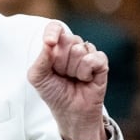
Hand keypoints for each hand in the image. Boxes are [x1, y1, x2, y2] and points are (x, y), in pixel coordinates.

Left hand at [27, 20, 109, 139]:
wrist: (70, 112)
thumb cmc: (53, 93)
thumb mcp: (38, 77)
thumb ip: (40, 59)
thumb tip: (49, 43)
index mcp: (55, 47)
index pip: (55, 27)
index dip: (53, 32)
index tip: (49, 43)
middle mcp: (72, 47)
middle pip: (67, 39)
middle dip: (61, 61)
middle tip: (62, 75)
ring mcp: (87, 54)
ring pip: (79, 50)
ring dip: (73, 69)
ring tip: (73, 79)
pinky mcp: (101, 63)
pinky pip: (94, 57)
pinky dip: (87, 71)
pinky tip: (86, 79)